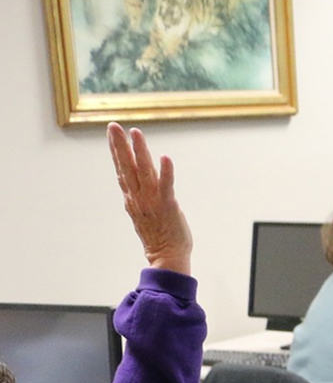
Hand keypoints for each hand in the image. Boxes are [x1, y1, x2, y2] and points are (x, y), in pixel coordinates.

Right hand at [107, 122, 191, 275]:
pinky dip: (166, 172)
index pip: (122, 170)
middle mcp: (139, 198)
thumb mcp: (142, 212)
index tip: (112, 133)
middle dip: (120, 145)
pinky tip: (165, 157)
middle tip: (113, 126)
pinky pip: (166, 186)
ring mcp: (153, 201)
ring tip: (135, 132)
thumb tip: (133, 184)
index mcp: (133, 198)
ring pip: (144, 172)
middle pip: (127, 167)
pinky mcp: (169, 206)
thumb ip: (138, 196)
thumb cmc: (158, 236)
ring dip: (140, 152)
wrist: (167, 256)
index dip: (116, 151)